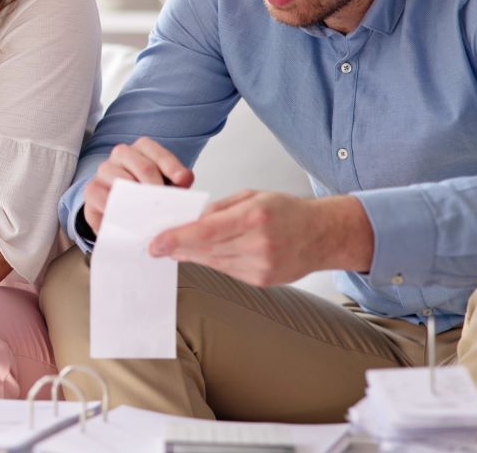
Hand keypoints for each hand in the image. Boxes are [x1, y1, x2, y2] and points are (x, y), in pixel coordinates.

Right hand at [83, 137, 193, 232]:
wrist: (122, 214)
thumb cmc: (145, 195)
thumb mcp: (166, 186)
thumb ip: (178, 181)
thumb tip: (184, 180)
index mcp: (142, 149)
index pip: (158, 152)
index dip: (172, 167)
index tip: (183, 181)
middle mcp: (122, 154)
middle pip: (143, 166)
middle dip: (156, 186)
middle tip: (164, 204)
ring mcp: (105, 170)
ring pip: (121, 179)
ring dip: (136, 198)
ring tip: (147, 214)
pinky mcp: (91, 189)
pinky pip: (100, 194)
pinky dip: (113, 206)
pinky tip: (124, 216)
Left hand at [147, 191, 373, 285]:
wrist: (322, 235)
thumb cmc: (287, 210)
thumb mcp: (252, 196)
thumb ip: (220, 209)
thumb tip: (190, 221)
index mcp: (254, 217)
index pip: (206, 232)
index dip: (176, 238)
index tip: (155, 243)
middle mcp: (258, 245)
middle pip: (206, 250)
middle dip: (178, 248)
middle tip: (158, 245)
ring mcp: (261, 266)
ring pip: (213, 263)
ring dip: (192, 256)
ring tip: (177, 248)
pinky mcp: (261, 281)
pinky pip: (227, 271)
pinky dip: (213, 262)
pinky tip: (205, 254)